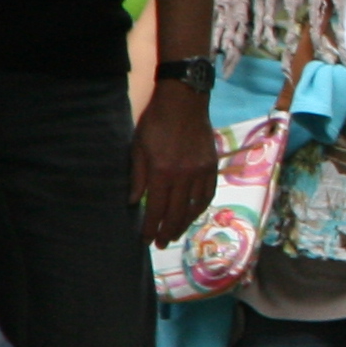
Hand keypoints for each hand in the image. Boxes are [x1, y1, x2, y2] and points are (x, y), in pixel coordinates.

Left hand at [132, 81, 217, 249]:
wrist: (184, 102)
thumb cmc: (155, 123)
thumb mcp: (138, 148)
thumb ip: (137, 176)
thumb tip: (134, 202)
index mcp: (162, 172)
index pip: (156, 208)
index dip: (151, 227)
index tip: (146, 240)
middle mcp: (183, 176)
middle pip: (176, 212)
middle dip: (167, 231)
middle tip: (162, 244)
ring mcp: (200, 172)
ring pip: (194, 207)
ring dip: (185, 224)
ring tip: (176, 234)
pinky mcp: (212, 166)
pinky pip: (208, 194)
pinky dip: (201, 208)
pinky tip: (194, 214)